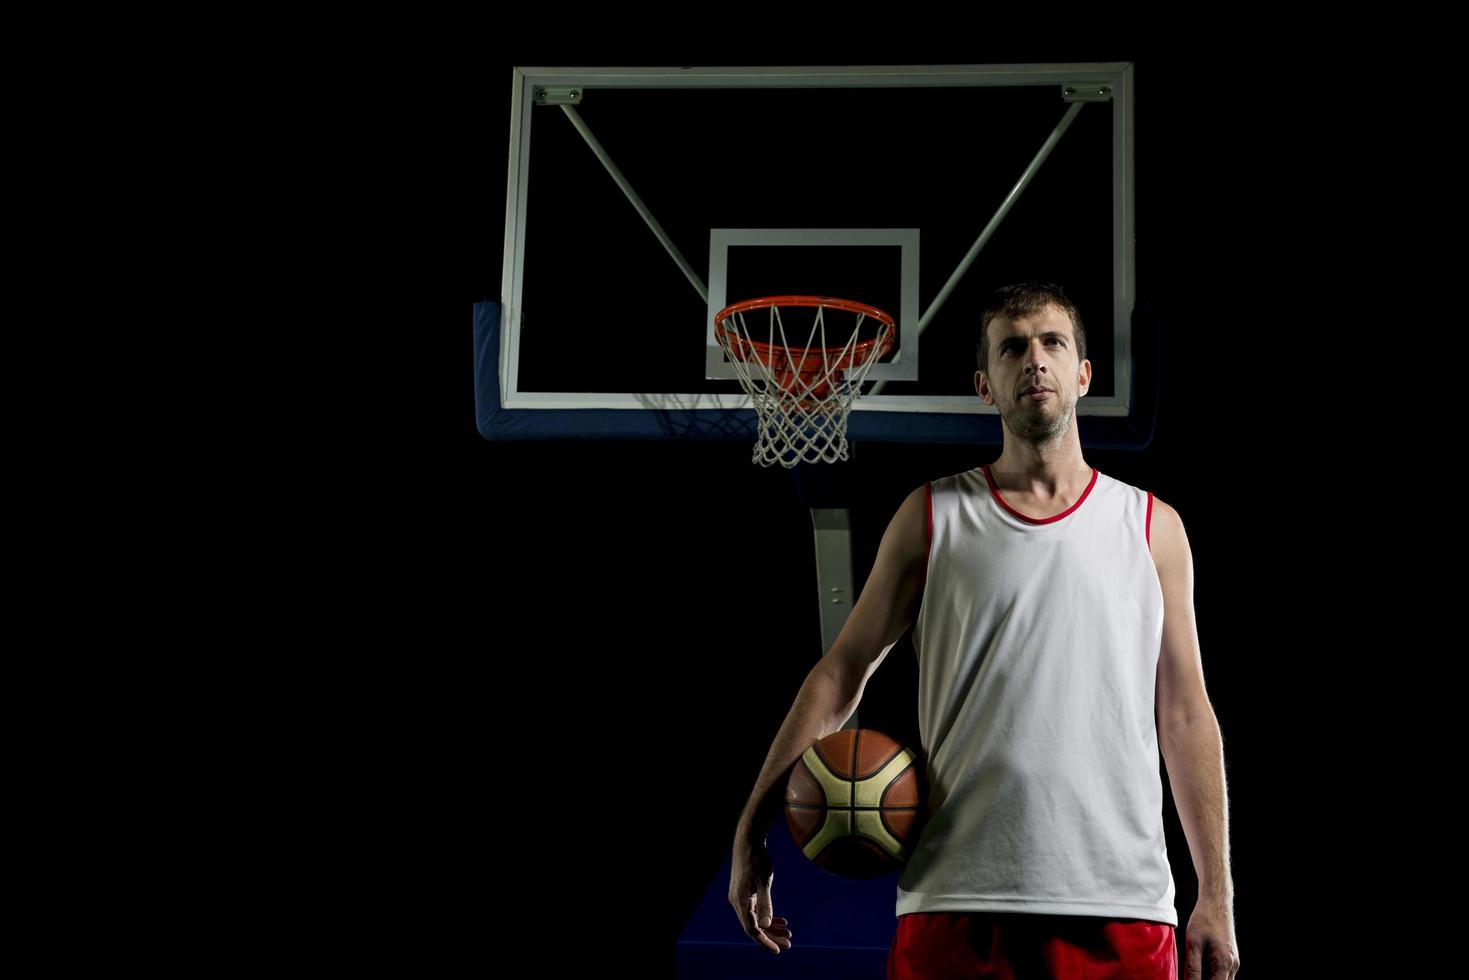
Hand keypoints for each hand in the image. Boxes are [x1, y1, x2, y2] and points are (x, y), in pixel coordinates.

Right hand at [728, 829, 792, 953]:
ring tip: (788, 932)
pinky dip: (767, 916)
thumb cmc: (757, 858)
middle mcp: (737, 901)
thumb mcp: (764, 881)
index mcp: (740, 901)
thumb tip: (766, 925)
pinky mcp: (744, 892)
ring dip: (770, 927)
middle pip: (754, 926)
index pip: (752, 929)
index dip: (765, 941)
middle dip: (771, 936)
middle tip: (788, 943)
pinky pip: (755, 910)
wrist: (748, 840)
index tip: (779, 949)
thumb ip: (766, 904)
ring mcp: (739, 897)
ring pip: (755, 919)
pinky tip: (781, 920)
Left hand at [1183, 897, 1239, 978]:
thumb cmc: (1204, 919)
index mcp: (1224, 964)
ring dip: (1209, 979)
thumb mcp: (1193, 943)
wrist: (1217, 902)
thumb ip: (1193, 967)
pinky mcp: (1230, 956)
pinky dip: (1212, 974)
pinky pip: (1223, 973)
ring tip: (1192, 973)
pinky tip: (1199, 968)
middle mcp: (1233, 965)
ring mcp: (1234, 961)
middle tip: (1190, 977)